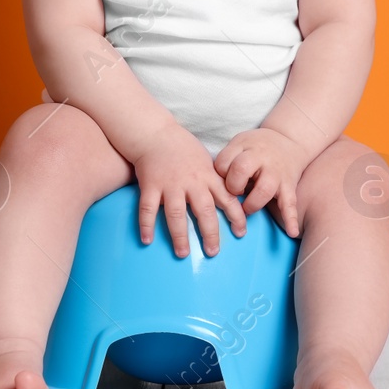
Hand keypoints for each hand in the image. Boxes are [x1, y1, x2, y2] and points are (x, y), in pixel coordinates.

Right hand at [129, 124, 247, 257]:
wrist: (157, 134)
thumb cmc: (184, 149)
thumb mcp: (207, 161)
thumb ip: (217, 181)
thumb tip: (234, 199)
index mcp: (208, 176)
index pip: (227, 198)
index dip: (236, 216)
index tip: (241, 233)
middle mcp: (191, 182)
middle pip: (204, 211)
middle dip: (210, 233)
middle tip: (213, 252)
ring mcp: (170, 185)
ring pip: (176, 214)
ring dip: (180, 235)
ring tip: (183, 253)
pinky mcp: (151, 185)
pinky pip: (148, 208)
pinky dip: (146, 225)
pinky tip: (147, 240)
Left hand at [214, 128, 312, 237]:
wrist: (289, 139)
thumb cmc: (257, 146)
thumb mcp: (240, 143)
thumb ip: (227, 160)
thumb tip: (215, 184)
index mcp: (245, 148)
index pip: (223, 163)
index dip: (220, 173)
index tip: (224, 178)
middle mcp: (261, 159)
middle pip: (241, 170)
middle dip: (233, 186)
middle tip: (235, 193)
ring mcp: (276, 173)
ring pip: (263, 190)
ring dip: (252, 204)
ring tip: (248, 208)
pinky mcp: (289, 186)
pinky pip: (290, 204)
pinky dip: (291, 219)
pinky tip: (292, 231)